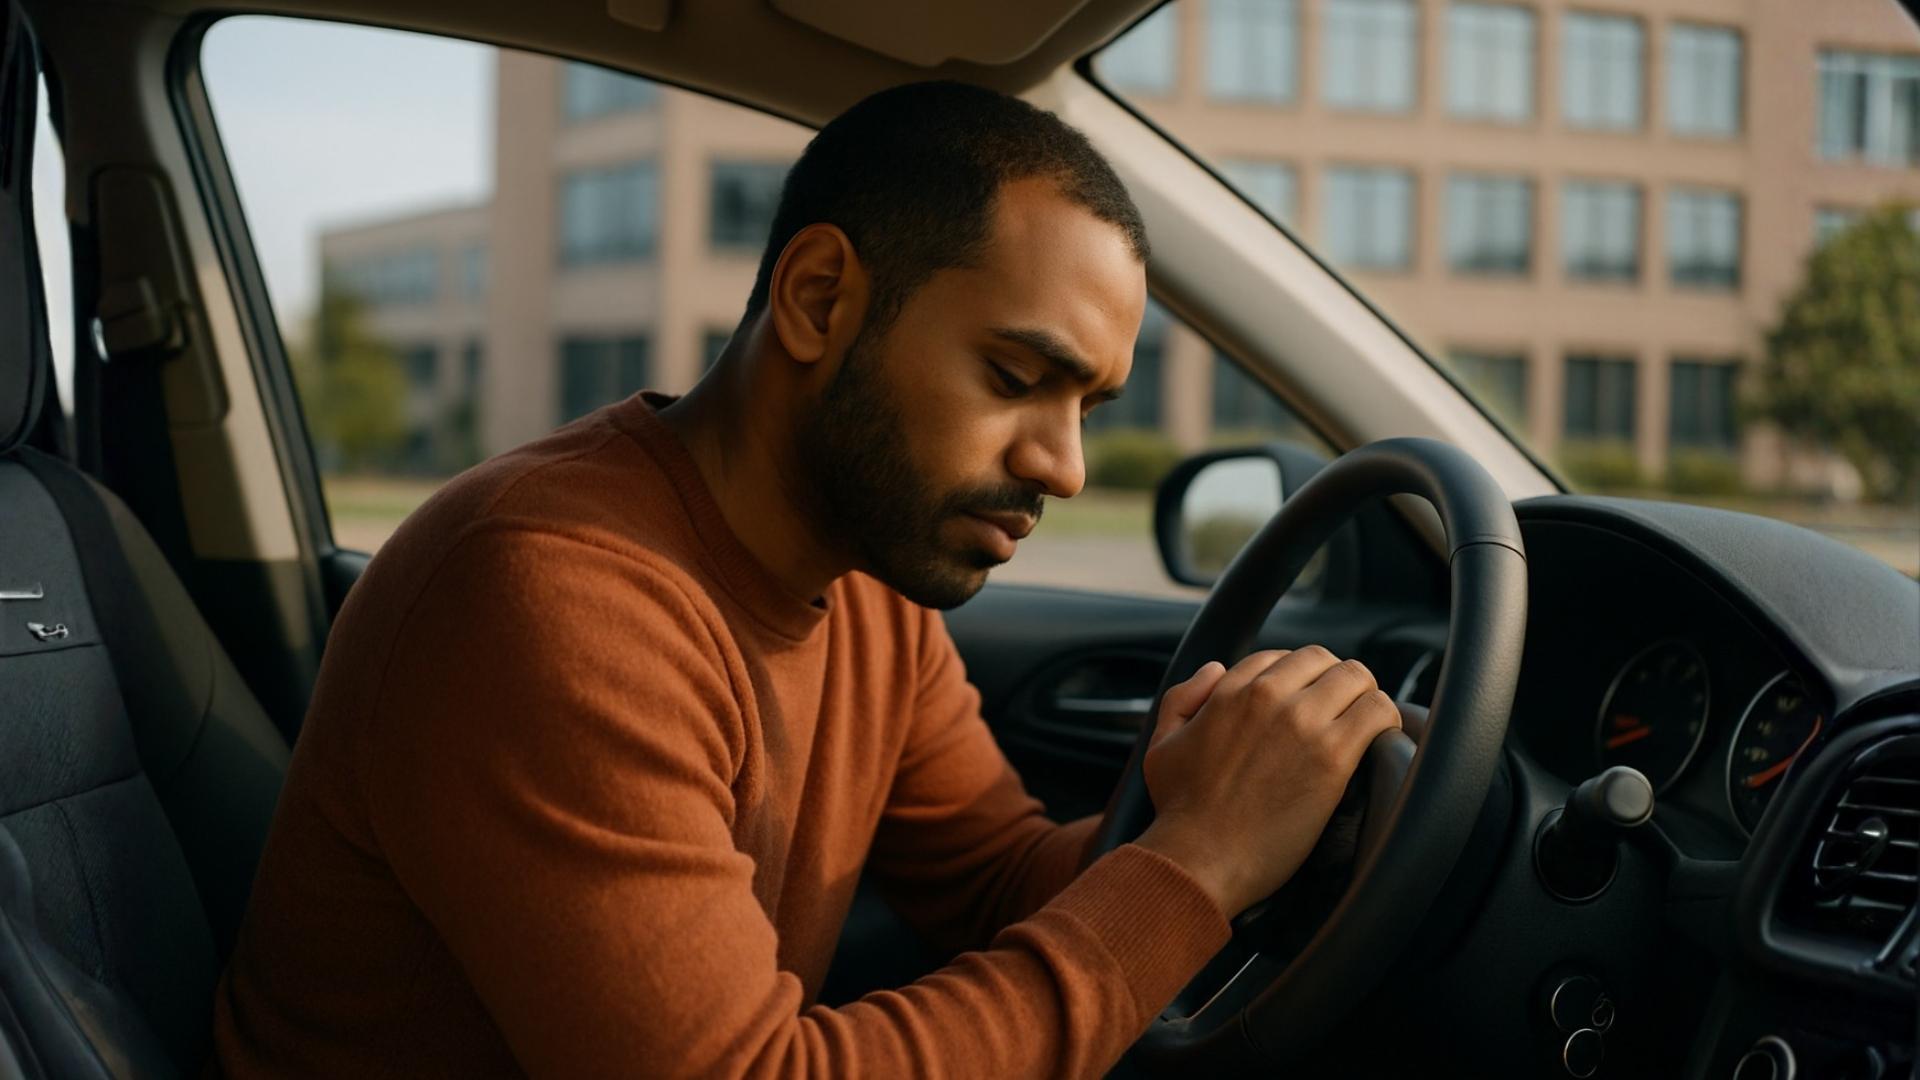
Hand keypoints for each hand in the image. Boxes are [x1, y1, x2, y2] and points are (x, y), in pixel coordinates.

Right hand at [1133, 647, 1400, 916]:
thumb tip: (1215, 668)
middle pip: (1324, 660)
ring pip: (1357, 678)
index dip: (1297, 678)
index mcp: (1230, 691)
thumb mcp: (1162, 743)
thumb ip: (1184, 697)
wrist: (1200, 859)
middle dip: (1333, 681)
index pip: (1282, 657)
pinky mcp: (1333, 758)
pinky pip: (1378, 713)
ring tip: (1362, 723)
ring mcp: (1304, 724)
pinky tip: (1378, 740)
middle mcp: (1269, 697)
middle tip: (1338, 712)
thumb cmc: (1179, 811)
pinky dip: (1385, 720)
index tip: (1304, 702)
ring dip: (1363, 697)